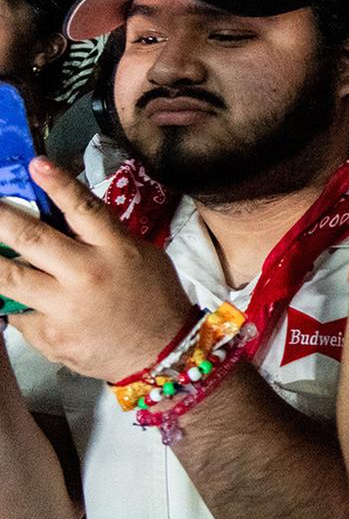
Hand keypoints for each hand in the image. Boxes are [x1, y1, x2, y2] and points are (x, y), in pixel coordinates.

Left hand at [0, 159, 200, 382]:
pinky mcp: (48, 335)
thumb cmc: (155, 298)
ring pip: (8, 277)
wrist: (162, 353)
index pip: (83, 208)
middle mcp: (87, 275)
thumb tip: (58, 219)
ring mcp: (63, 307)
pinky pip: (18, 312)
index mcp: (116, 250)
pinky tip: (21, 300)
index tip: (35, 164)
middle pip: (31, 238)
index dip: (58, 184)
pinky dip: (15, 304)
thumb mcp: (141, 256)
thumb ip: (102, 239)